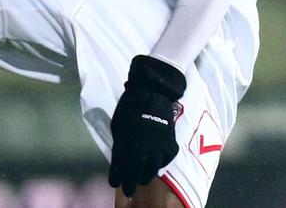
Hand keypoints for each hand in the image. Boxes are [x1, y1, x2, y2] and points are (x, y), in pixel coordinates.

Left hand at [108, 55, 186, 197]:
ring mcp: (158, 152)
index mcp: (125, 148)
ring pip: (150, 172)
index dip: (116, 178)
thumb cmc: (128, 109)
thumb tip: (121, 158)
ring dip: (144, 176)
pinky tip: (154, 164)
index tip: (114, 183)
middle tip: (127, 190)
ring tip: (141, 179)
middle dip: (129, 184)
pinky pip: (163, 161)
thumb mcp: (117, 127)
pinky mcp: (171, 149)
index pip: (119, 171)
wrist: (152, 95)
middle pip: (135, 176)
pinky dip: (158, 163)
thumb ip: (120, 145)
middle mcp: (142, 154)